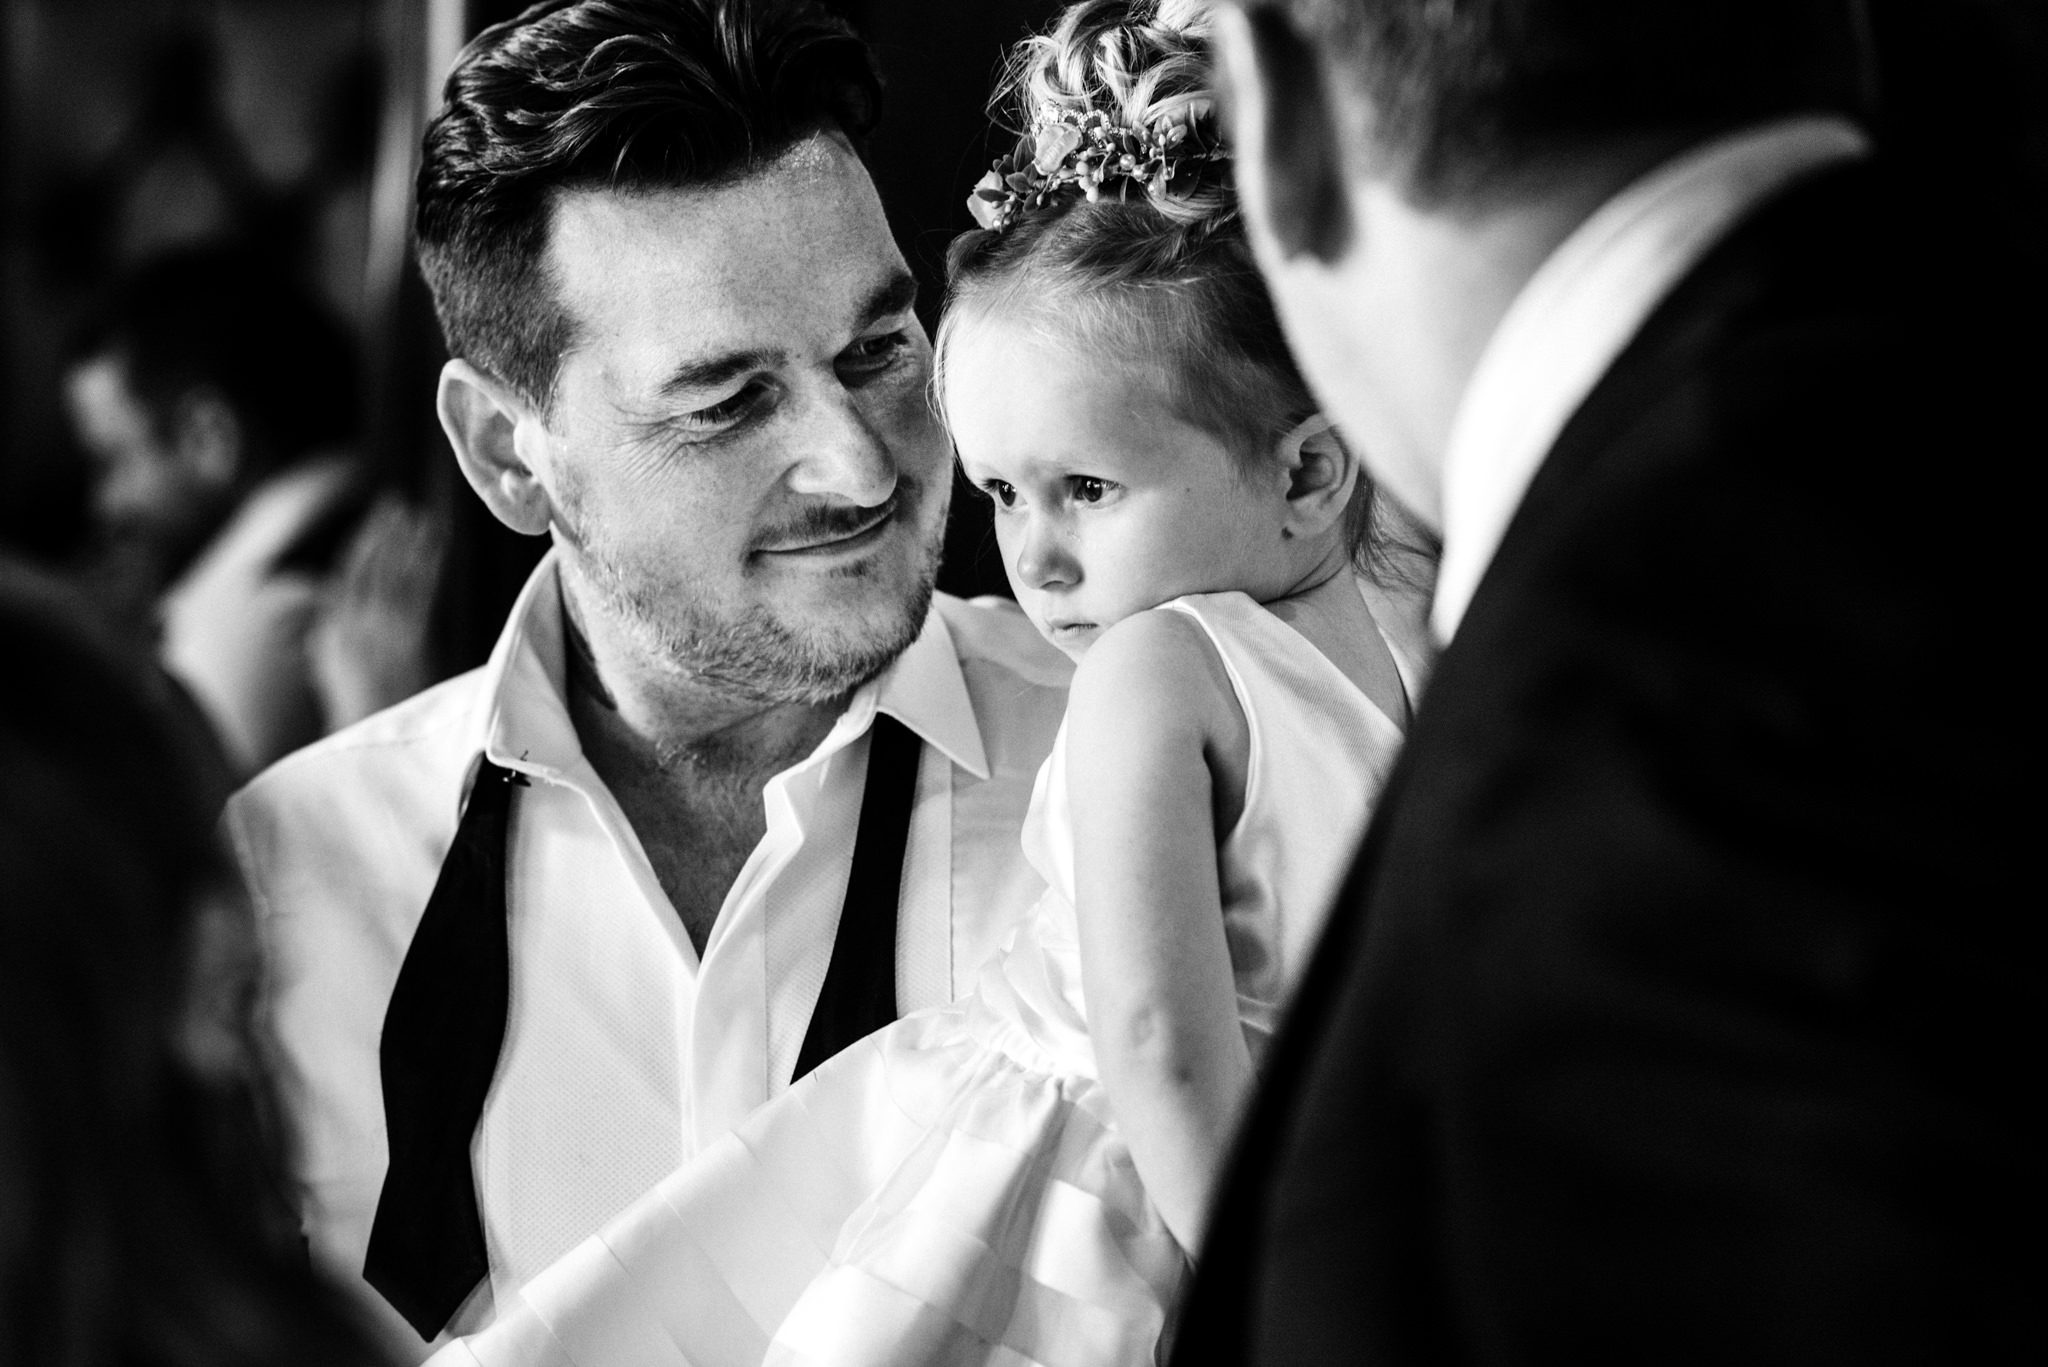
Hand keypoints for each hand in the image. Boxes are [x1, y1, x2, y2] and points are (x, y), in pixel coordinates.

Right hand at [306, 495, 445, 728]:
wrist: (370, 732)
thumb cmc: (354, 702)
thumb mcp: (330, 663)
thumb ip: (327, 629)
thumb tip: (325, 599)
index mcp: (333, 628)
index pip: (350, 574)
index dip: (366, 543)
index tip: (378, 519)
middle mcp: (354, 625)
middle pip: (373, 568)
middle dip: (386, 534)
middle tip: (398, 503)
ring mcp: (383, 632)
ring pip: (397, 576)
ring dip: (409, 543)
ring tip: (421, 516)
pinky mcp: (410, 640)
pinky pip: (420, 593)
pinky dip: (428, 564)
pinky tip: (436, 544)